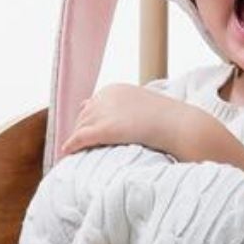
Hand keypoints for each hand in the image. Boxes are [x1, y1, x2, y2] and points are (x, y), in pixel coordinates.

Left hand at [60, 84, 182, 156]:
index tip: (88, 134)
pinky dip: (71, 145)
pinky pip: (80, 138)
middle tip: (79, 148)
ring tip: (73, 154)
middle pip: (83, 117)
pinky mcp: (104, 129)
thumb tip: (105, 110)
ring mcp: (104, 112)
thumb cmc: (164, 118)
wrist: (177, 125)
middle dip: (80, 131)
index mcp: (114, 90)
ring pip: (80, 128)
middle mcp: (105, 97)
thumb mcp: (140, 104)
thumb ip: (121, 106)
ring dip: (76, 140)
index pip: (90, 106)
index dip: (88, 122)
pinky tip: (66, 153)